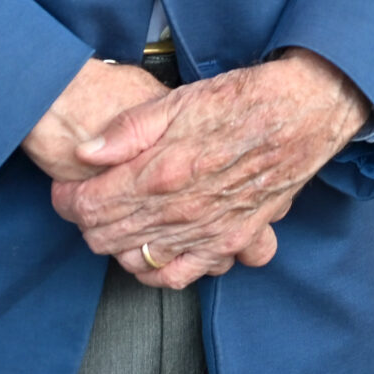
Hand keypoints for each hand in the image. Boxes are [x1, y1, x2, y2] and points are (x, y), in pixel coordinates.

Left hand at [51, 48, 369, 289]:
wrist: (304, 111)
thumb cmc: (244, 99)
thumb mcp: (181, 98)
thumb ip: (130, 128)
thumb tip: (87, 153)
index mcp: (163, 170)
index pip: (90, 206)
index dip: (69, 199)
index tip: (68, 187)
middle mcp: (181, 209)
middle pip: (108, 237)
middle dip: (88, 221)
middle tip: (88, 201)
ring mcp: (207, 231)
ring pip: (137, 259)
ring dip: (117, 245)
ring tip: (117, 222)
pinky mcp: (231, 241)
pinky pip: (180, 276)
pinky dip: (157, 271)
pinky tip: (152, 252)